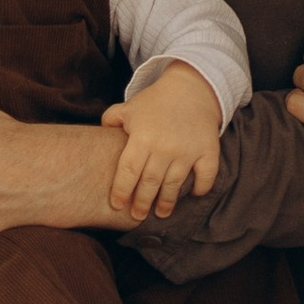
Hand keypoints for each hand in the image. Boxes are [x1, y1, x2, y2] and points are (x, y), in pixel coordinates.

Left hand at [102, 60, 223, 221]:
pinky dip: (199, 188)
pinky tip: (193, 194)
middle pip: (149, 183)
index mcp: (142, 137)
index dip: (121, 191)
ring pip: (174, 184)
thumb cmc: (156, 101)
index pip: (128, 171)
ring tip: (161, 213)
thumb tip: (95, 136)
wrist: (192, 87)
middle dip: (141, 203)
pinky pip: (205, 176)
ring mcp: (187, 150)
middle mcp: (164, 146)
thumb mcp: (129, 107)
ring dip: (166, 202)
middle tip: (137, 216)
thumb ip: (111, 120)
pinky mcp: (208, 150)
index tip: (117, 205)